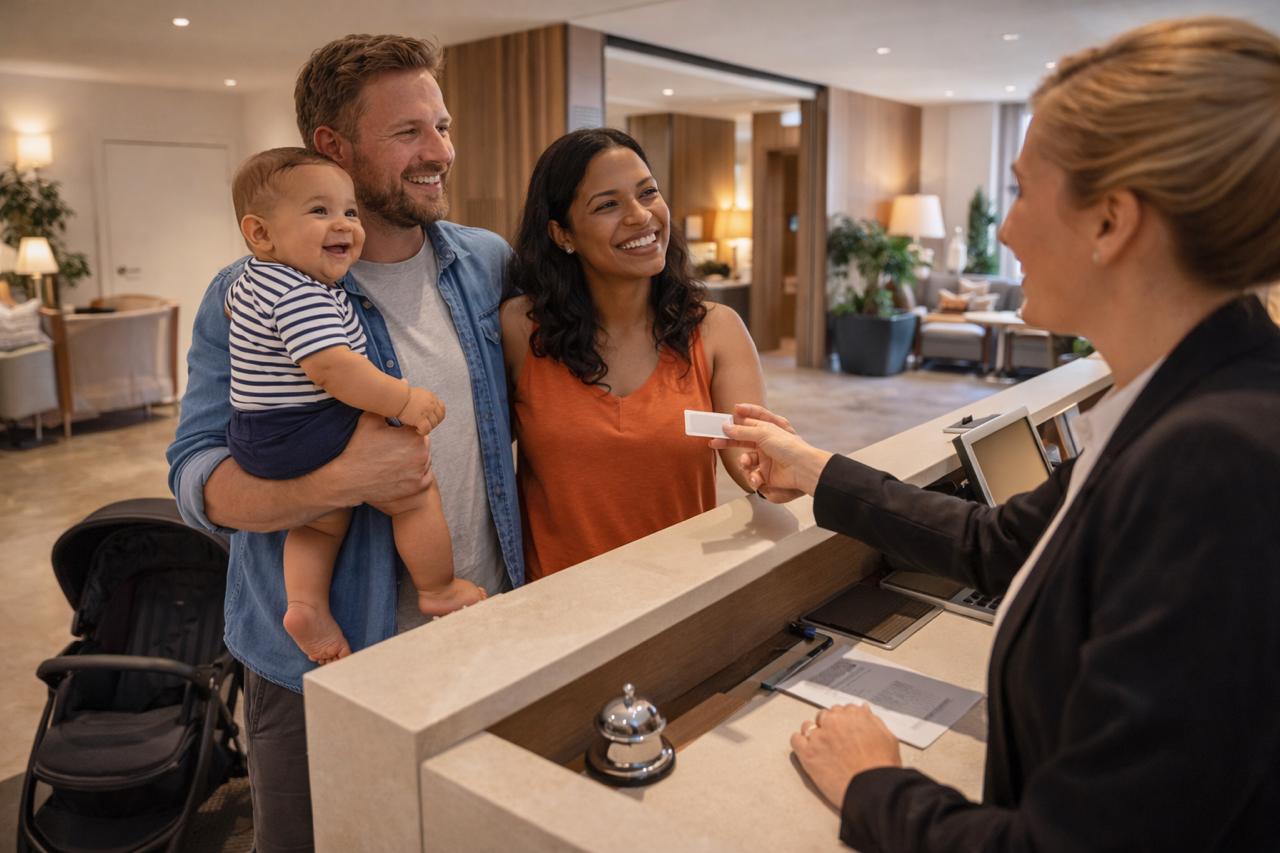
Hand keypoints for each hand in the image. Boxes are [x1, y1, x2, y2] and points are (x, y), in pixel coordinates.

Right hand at [315, 412, 433, 506]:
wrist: (347, 480)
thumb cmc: (358, 448)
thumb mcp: (369, 420)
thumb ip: (388, 403)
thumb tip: (403, 382)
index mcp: (414, 436)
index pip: (417, 428)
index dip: (404, 430)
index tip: (393, 435)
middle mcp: (423, 454)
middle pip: (422, 444)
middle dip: (410, 444)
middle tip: (391, 448)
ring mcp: (421, 472)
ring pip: (424, 460)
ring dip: (414, 459)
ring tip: (392, 460)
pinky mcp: (418, 486)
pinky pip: (424, 476)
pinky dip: (415, 474)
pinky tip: (398, 471)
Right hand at [398, 386, 445, 435]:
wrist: (395, 398)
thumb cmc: (401, 396)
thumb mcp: (417, 393)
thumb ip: (422, 397)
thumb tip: (414, 388)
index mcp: (431, 397)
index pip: (442, 409)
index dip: (437, 415)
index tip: (430, 418)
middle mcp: (431, 404)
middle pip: (439, 418)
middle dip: (433, 422)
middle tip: (424, 424)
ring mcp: (427, 412)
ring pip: (433, 424)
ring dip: (427, 427)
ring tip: (419, 427)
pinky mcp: (421, 419)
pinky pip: (427, 429)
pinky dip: (423, 431)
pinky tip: (417, 430)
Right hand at [710, 403, 832, 498]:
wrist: (801, 469)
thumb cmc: (788, 446)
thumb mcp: (763, 433)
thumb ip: (742, 431)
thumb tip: (726, 427)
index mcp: (768, 430)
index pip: (750, 420)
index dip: (738, 418)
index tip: (725, 417)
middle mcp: (766, 443)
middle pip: (742, 440)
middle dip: (729, 442)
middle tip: (714, 442)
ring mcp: (765, 460)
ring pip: (745, 461)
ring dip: (744, 464)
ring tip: (747, 466)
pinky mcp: (766, 475)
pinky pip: (751, 475)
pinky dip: (752, 477)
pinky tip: (758, 479)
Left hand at [790, 704, 901, 807]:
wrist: (872, 790)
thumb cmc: (881, 768)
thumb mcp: (887, 738)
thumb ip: (872, 721)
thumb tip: (863, 711)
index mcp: (853, 715)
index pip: (842, 710)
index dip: (844, 722)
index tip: (844, 731)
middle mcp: (834, 722)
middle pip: (825, 716)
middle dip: (830, 727)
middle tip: (836, 743)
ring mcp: (819, 737)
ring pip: (809, 726)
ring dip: (814, 733)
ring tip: (822, 748)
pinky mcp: (808, 753)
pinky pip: (796, 740)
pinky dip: (800, 743)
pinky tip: (807, 750)